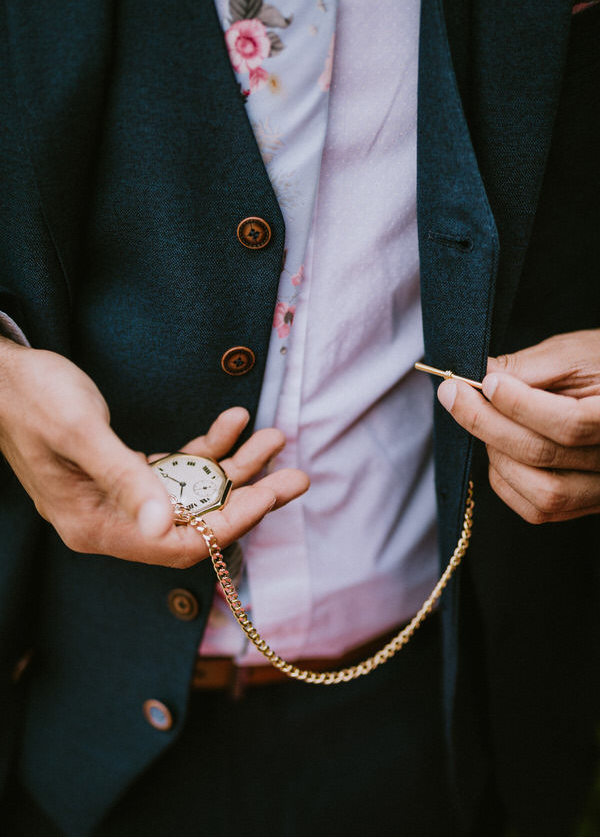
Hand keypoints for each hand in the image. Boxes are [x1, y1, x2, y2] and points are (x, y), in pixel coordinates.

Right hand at [0, 338, 308, 565]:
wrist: (6, 374)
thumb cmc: (34, 398)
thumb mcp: (80, 432)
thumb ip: (124, 478)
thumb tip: (163, 525)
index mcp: (95, 525)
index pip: (177, 544)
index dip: (228, 524)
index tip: (272, 494)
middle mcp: (111, 520)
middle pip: (195, 523)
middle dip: (247, 497)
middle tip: (297, 476)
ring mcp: (121, 497)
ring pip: (193, 493)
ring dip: (235, 466)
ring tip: (276, 437)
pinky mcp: (128, 472)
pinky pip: (179, 468)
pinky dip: (208, 447)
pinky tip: (234, 422)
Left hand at [437, 330, 599, 522]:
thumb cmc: (599, 362)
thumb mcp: (573, 354)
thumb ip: (527, 367)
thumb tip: (473, 374)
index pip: (570, 424)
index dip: (521, 405)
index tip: (487, 381)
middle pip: (543, 455)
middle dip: (487, 423)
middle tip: (453, 394)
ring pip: (540, 493)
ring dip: (497, 454)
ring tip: (483, 419)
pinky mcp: (581, 504)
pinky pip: (536, 510)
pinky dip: (505, 480)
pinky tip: (496, 448)